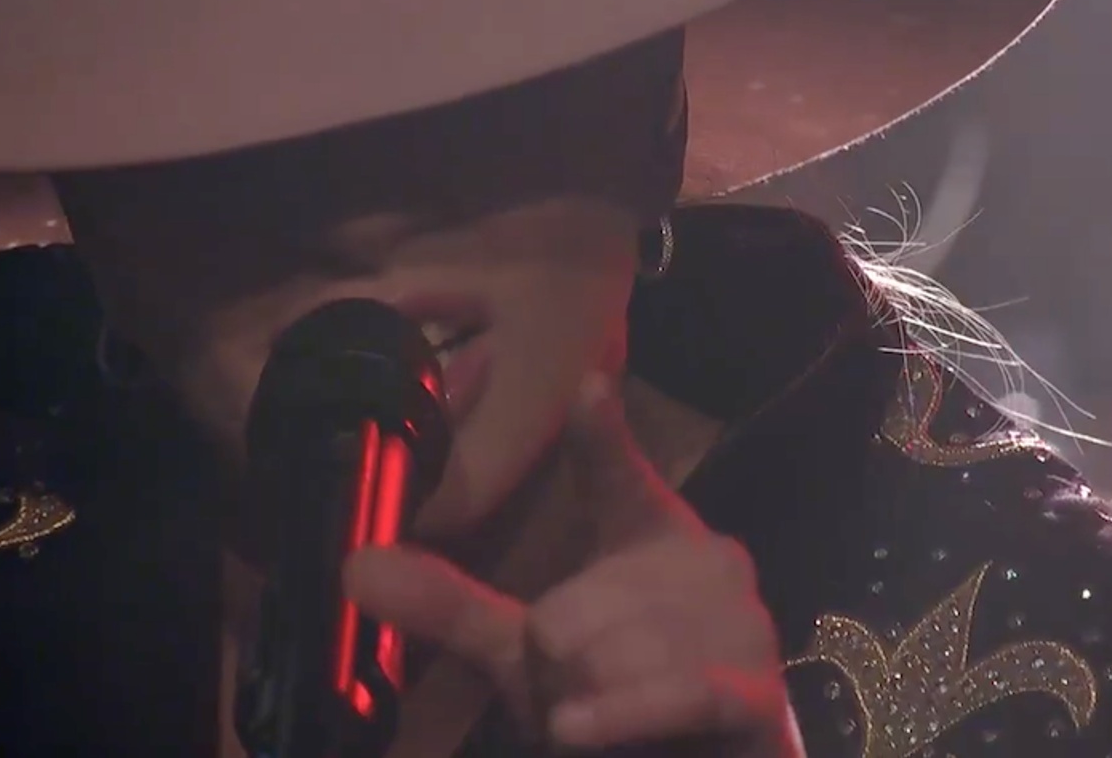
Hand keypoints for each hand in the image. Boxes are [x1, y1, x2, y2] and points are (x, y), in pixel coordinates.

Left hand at [344, 375, 798, 755]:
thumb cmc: (614, 691)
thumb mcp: (523, 648)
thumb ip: (451, 605)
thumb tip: (358, 564)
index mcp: (649, 533)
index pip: (617, 474)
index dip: (600, 435)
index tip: (587, 387)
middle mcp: (706, 561)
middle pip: (576, 607)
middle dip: (550, 665)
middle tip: (571, 686)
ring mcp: (737, 623)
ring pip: (609, 654)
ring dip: (580, 703)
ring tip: (598, 713)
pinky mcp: (753, 691)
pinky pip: (672, 693)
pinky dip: (617, 716)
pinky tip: (577, 726)